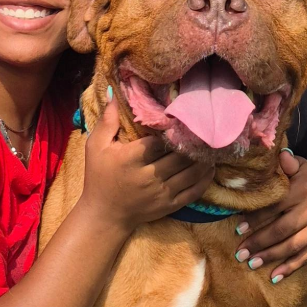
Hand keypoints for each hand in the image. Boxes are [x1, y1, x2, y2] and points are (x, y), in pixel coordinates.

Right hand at [79, 97, 214, 233]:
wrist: (104, 215)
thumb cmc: (98, 177)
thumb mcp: (96, 147)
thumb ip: (107, 120)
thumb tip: (115, 91)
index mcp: (131, 159)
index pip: (159, 141)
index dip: (173, 130)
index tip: (182, 119)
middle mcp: (149, 176)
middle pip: (179, 156)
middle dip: (193, 143)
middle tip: (204, 129)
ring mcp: (162, 192)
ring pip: (191, 172)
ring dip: (204, 159)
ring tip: (210, 145)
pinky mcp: (170, 205)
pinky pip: (194, 191)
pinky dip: (205, 179)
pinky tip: (210, 167)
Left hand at [236, 153, 306, 280]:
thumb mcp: (301, 166)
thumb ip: (288, 163)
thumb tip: (278, 154)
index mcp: (303, 190)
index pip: (276, 206)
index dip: (256, 218)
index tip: (239, 229)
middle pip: (283, 230)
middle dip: (259, 243)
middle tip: (240, 253)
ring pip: (294, 246)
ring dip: (271, 257)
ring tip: (251, 264)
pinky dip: (291, 267)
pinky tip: (275, 276)